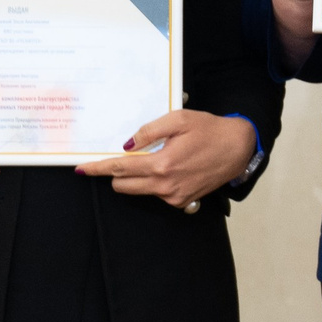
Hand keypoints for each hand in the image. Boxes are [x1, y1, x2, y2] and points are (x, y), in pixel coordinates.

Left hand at [75, 111, 258, 209]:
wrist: (239, 148)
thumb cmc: (210, 130)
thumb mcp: (179, 120)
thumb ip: (149, 131)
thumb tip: (126, 145)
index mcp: (162, 164)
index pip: (119, 169)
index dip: (98, 168)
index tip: (81, 169)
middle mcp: (165, 185)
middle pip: (123, 186)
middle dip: (118, 173)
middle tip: (128, 156)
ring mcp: (174, 196)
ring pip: (139, 190)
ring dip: (139, 177)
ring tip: (159, 158)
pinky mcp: (182, 201)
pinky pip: (156, 193)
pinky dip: (156, 181)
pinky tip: (173, 167)